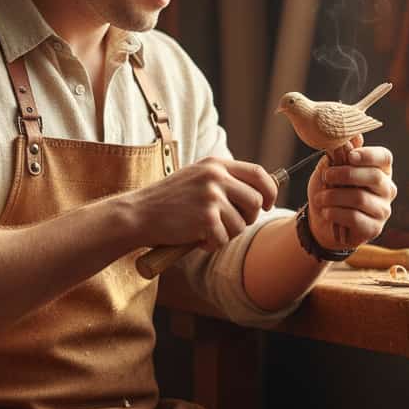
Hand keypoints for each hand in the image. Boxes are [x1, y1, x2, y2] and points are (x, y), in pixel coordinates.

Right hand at [131, 157, 278, 251]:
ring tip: (204, 230)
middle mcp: (216, 176)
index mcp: (215, 164)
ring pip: (241, 224)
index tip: (267, 204)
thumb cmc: (169, 201)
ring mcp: (211, 196)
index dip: (269, 190)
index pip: (258, 173)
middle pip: (255, 201)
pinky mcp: (205, 218)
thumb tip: (260, 195)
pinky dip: (212, 244)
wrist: (139, 213)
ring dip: (227, 234)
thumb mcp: (197, 178)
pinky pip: (224, 239)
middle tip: (229, 225)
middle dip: (248, 218)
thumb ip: (224, 181)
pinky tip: (195, 238)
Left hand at [305, 135, 396, 250]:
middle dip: (345, 174)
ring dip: (334, 196)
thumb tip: (353, 135)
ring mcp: (383, 209)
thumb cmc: (330, 189)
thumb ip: (341, 152)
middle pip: (374, 177)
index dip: (369, 155)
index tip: (350, 156)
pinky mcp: (374, 228)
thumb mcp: (331, 168)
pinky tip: (326, 212)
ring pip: (360, 198)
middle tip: (326, 176)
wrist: (322, 221)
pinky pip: (355, 218)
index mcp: (380, 169)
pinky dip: (335, 213)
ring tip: (320, 198)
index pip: (384, 157)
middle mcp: (387, 188)